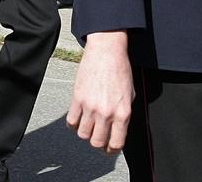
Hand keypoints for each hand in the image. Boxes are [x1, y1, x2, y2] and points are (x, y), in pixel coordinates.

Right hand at [67, 31, 134, 153]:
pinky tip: (78, 119)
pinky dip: (74, 124)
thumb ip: (124, 113)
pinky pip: (71, 122)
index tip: (109, 148)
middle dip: (98, 143)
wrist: (106, 51)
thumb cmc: (120, 69)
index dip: (112, 149)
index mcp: (123, 113)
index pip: (116, 143)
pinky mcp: (77, 98)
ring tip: (88, 126)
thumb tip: (118, 128)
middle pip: (97, 143)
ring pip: (83, 135)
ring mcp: (90, 107)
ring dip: (86, 133)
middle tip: (98, 137)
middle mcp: (106, 113)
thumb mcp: (130, 95)